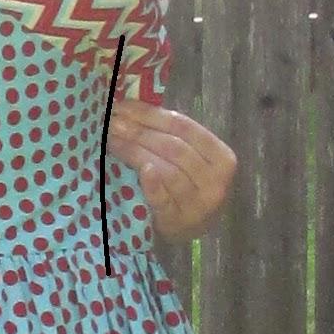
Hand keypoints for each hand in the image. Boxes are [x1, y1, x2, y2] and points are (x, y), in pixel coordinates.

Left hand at [107, 100, 237, 243]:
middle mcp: (215, 181)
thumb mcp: (191, 157)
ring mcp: (198, 204)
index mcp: (221, 157)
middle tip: (112, 121)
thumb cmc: (188, 184)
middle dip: (138, 130)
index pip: (183, 126)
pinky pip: (163, 199)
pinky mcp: (178, 222)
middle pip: (173, 146)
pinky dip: (152, 184)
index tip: (123, 105)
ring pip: (165, 169)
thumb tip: (132, 106)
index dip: (150, 114)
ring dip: (135, 151)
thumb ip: (171, 133)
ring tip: (111, 139)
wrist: (191, 228)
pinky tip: (141, 171)